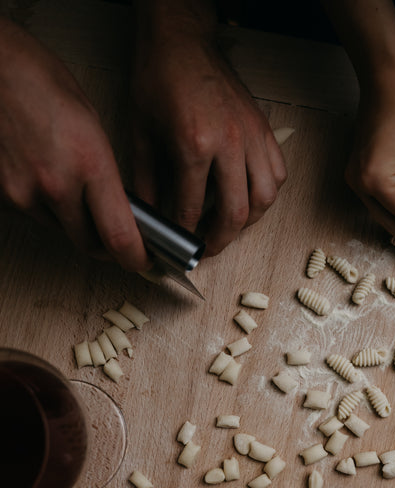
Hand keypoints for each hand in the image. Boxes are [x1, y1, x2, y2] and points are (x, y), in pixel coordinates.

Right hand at [0, 18, 148, 271]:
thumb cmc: (40, 82)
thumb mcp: (92, 127)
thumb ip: (106, 175)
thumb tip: (119, 210)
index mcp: (90, 164)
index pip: (120, 237)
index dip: (135, 259)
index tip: (143, 262)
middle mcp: (56, 185)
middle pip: (89, 243)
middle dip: (105, 244)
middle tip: (114, 235)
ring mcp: (24, 193)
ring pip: (61, 230)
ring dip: (73, 222)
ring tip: (70, 185)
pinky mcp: (2, 196)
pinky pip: (33, 216)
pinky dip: (44, 207)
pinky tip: (42, 176)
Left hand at [130, 28, 286, 256]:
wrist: (181, 39)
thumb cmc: (158, 79)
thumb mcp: (140, 133)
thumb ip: (145, 181)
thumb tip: (147, 216)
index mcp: (194, 144)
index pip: (191, 208)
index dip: (184, 233)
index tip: (179, 245)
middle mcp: (230, 143)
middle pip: (236, 212)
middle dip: (220, 239)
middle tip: (206, 248)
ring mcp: (252, 136)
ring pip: (265, 198)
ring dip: (248, 221)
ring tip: (229, 226)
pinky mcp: (264, 129)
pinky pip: (278, 173)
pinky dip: (266, 193)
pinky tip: (248, 196)